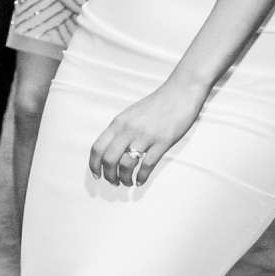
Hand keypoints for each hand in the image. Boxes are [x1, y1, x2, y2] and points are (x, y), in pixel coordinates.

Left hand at [88, 81, 204, 186]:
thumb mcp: (130, 114)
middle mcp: (129, 129)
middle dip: (109, 175)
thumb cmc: (156, 104)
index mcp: (118, 123)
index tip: (97, 174)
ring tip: (127, 183)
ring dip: (124, 178)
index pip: (98, 147)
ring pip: (126, 164)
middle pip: (109, 159)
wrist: (180, 92)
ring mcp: (146, 136)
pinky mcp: (163, 141)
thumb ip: (119, 130)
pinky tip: (140, 181)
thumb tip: (109, 150)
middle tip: (113, 182)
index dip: (94, 164)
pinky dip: (141, 177)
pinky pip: (147, 165)